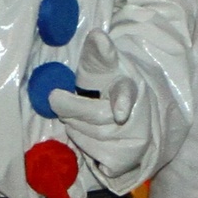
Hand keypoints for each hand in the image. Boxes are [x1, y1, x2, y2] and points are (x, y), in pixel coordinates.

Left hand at [51, 26, 150, 186]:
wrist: (132, 118)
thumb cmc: (106, 87)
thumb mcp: (102, 66)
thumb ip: (98, 52)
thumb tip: (97, 36)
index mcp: (130, 87)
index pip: (125, 93)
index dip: (122, 103)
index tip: (119, 112)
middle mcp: (138, 116)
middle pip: (94, 117)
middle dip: (72, 109)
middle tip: (59, 100)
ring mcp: (135, 142)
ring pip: (87, 138)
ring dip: (75, 127)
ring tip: (81, 118)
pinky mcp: (126, 161)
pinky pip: (92, 158)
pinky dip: (85, 148)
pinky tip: (92, 139)